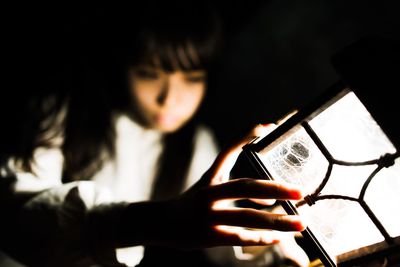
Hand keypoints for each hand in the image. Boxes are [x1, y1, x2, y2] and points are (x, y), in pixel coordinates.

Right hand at [153, 128, 304, 248]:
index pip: (228, 150)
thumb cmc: (192, 202)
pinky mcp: (209, 236)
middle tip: (300, 190)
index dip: (246, 136)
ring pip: (247, 217)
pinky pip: (241, 237)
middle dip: (275, 188)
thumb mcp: (208, 184)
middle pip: (245, 186)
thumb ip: (237, 185)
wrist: (164, 223)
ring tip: (301, 222)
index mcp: (210, 176)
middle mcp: (208, 193)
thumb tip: (270, 196)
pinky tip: (279, 238)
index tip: (268, 126)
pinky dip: (261, 238)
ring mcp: (208, 215)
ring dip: (277, 220)